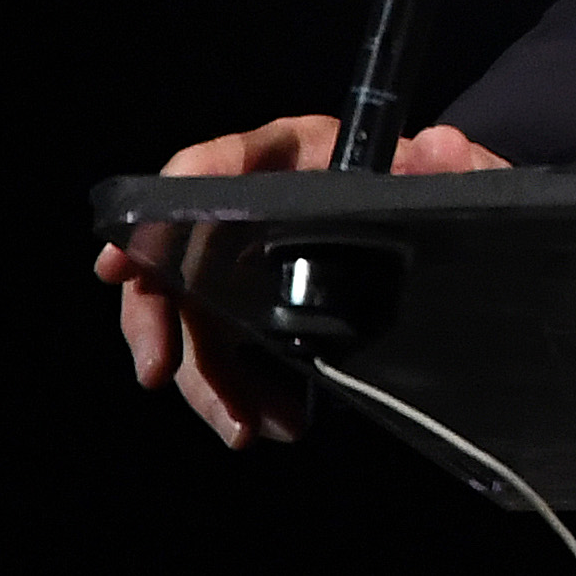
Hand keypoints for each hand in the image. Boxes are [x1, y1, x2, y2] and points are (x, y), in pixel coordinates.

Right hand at [91, 113, 509, 446]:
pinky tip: (272, 422)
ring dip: (209, 382)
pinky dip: (241, 393)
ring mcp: (252, 259)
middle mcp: (256, 204)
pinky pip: (229, 352)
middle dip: (157, 322)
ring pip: (197, 321)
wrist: (450, 218)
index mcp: (292, 153)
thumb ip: (455, 161)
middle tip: (160, 374)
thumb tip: (438, 145)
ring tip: (247, 429)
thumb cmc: (439, 181)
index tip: (119, 261)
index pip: (213, 166)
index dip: (160, 209)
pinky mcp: (262, 305)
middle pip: (176, 258)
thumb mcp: (456, 169)